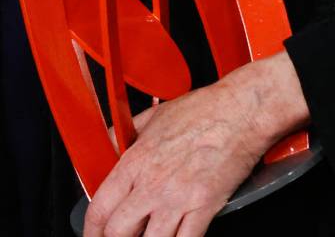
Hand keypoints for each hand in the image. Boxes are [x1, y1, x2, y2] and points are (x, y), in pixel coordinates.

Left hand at [82, 51, 307, 236]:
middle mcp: (152, 184)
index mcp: (135, 161)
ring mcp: (177, 198)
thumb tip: (111, 144)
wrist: (242, 111)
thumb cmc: (204, 109)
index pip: (100, 207)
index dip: (92, 229)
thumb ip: (127, 133)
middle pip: (118, 231)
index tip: (94, 235)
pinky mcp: (204, 207)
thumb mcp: (154, 115)